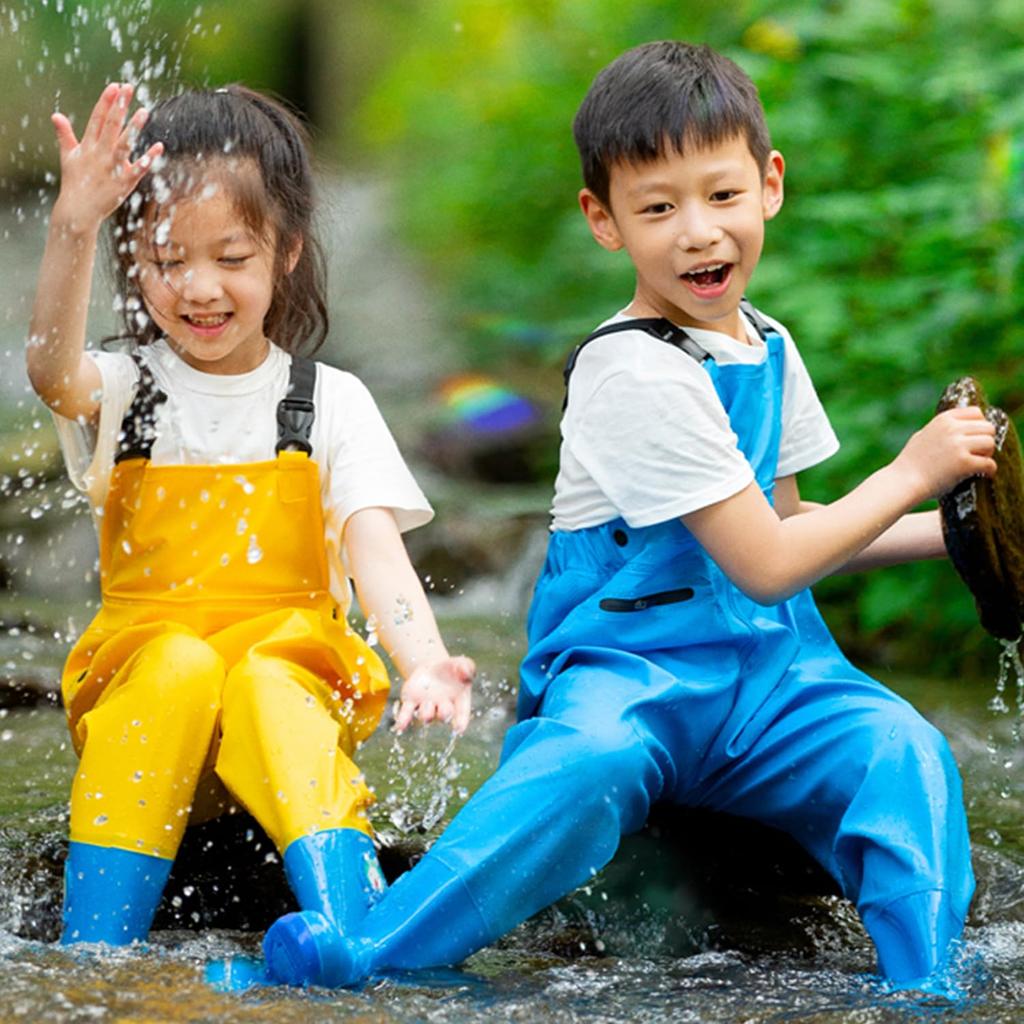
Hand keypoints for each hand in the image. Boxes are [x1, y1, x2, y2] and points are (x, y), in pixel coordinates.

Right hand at [50, 83, 162, 230]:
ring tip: (144, 111)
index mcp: (87, 145)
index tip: (115, 86)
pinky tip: (158, 147)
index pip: (97, 118)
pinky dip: (147, 159)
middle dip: (119, 106)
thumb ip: (65, 135)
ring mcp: (111, 168)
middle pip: (111, 125)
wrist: (78, 210)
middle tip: (129, 88)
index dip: (106, 102)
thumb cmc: (75, 182)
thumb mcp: (68, 156)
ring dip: (133, 127)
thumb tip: (56, 115)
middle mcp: (99, 153)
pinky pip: (137, 169)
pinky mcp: (123, 183)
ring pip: (124, 143)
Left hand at [394, 655, 475, 734]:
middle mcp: (442, 707)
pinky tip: (400, 727)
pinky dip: (403, 721)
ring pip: (425, 716)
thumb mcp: (463, 664)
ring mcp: (426, 707)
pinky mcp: (411, 702)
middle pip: (443, 716)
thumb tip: (465, 672)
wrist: (433, 668)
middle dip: (444, 714)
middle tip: (443, 708)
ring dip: (426, 712)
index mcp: (459, 701)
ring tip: (426, 702)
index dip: (461, 721)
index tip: (459, 728)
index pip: (461, 714)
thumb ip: (468, 667)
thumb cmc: (452, 669)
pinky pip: (406, 714)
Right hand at [895, 406, 996, 500]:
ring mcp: (958, 445)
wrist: (903, 482)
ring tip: (979, 463)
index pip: (976, 412)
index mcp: (943, 419)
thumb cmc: (910, 463)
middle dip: (985, 440)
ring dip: (987, 454)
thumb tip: (957, 427)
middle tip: (979, 453)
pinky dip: (989, 470)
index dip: (979, 426)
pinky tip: (984, 475)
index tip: (975, 438)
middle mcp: (952, 429)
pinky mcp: (964, 463)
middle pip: (987, 428)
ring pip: (990, 443)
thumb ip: (941, 429)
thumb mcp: (923, 435)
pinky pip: (989, 463)